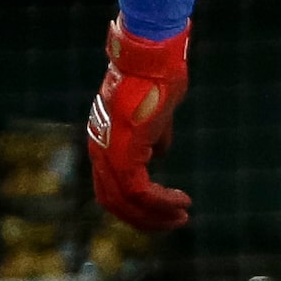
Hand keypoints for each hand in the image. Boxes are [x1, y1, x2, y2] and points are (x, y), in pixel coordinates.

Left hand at [87, 19, 191, 230]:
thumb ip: (155, 136)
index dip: (138, 203)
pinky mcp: (125, 151)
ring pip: (125, 201)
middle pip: (114, 201)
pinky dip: (160, 201)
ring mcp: (109, 153)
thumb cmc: (157, 78)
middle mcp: (100, 152)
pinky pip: (139, 189)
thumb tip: (159, 155)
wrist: (153, 58)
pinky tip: (181, 202)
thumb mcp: (156, 114)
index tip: (167, 207)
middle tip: (174, 222)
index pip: (113, 186)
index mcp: (104, 143)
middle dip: (145, 218)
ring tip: (181, 218)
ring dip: (154, 215)